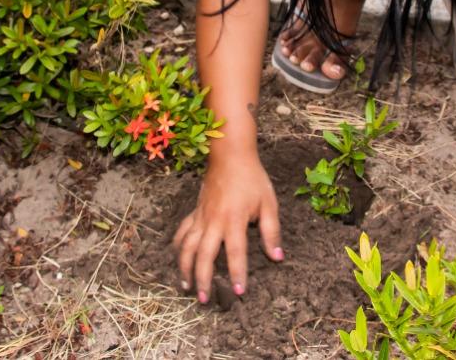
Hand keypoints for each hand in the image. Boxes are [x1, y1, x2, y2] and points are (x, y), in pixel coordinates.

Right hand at [172, 152, 282, 303]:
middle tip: (205, 300)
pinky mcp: (195, 212)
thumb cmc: (252, 178)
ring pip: (188, 247)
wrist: (230, 155)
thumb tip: (277, 257)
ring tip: (187, 286)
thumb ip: (271, 231)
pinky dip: (179, 247)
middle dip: (204, 279)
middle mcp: (214, 221)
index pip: (236, 252)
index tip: (237, 292)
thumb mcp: (268, 203)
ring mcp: (201, 217)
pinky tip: (179, 259)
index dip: (237, 273)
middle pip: (205, 255)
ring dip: (185, 268)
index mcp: (234, 219)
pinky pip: (183, 232)